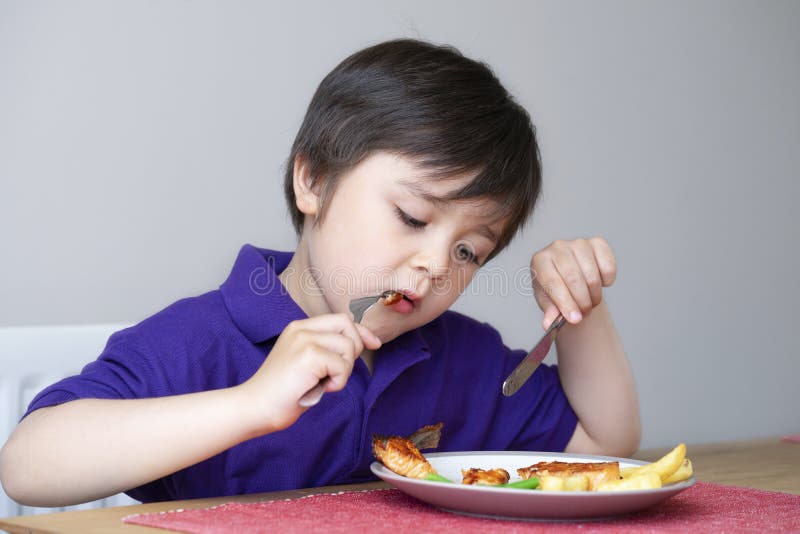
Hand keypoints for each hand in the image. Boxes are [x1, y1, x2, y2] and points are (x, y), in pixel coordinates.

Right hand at [238, 314, 380, 432]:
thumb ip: (327, 350)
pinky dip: (339, 382)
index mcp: (299, 328)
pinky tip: (321, 389)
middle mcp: (301, 328)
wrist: (254, 408)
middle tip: (337, 373)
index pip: (340, 319)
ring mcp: (304, 339)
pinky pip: (342, 366)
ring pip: (348, 346)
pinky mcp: (309, 355)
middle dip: (354, 349)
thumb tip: (361, 343)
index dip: (361, 332)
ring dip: (344, 371)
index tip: (374, 344)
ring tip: (324, 383)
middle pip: (347, 325)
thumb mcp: (308, 365)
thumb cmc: (282, 393)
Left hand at [530, 237, 616, 329]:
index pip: (553, 282)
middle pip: (574, 279)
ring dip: (594, 296)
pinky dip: (607, 281)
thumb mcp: (548, 302)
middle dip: (582, 302)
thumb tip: (548, 324)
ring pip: (592, 276)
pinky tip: (599, 284)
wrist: (570, 277)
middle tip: (584, 314)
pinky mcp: (597, 243)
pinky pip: (608, 266)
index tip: (574, 318)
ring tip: (589, 302)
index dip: (565, 302)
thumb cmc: (555, 288)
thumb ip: (549, 312)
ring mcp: (578, 243)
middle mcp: (557, 247)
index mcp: (540, 261)